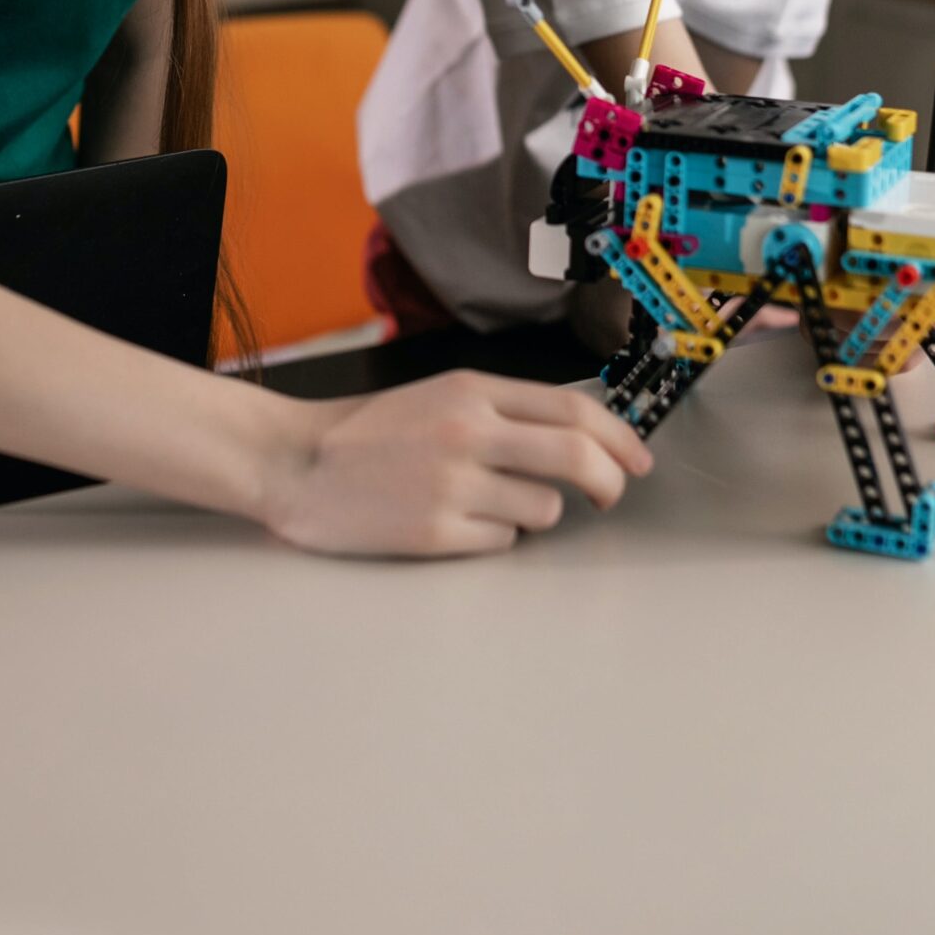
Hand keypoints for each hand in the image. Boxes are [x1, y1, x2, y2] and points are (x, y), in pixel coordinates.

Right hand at [260, 371, 651, 558]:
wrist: (296, 463)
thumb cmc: (371, 432)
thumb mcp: (440, 396)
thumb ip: (505, 409)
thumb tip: (583, 433)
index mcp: (472, 391)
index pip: (574, 410)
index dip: (620, 437)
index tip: (638, 459)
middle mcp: (468, 432)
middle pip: (577, 457)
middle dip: (610, 482)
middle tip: (611, 496)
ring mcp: (452, 484)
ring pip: (543, 510)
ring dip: (533, 512)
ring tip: (489, 503)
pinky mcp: (434, 533)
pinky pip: (501, 543)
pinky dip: (493, 537)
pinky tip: (456, 522)